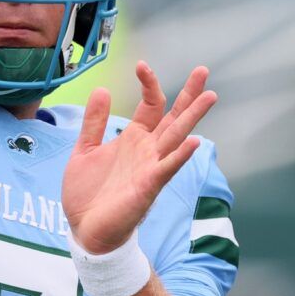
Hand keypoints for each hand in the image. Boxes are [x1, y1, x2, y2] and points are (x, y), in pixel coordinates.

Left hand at [63, 62, 217, 254]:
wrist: (85, 230)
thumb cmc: (88, 194)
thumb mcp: (85, 150)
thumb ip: (94, 122)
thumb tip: (103, 89)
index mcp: (133, 139)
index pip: (150, 105)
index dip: (149, 84)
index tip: (142, 65)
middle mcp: (147, 150)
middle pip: (173, 117)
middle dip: (188, 95)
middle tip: (203, 71)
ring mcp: (150, 167)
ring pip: (177, 137)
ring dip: (193, 117)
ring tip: (210, 95)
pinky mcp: (148, 186)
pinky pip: (167, 168)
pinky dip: (180, 155)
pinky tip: (193, 141)